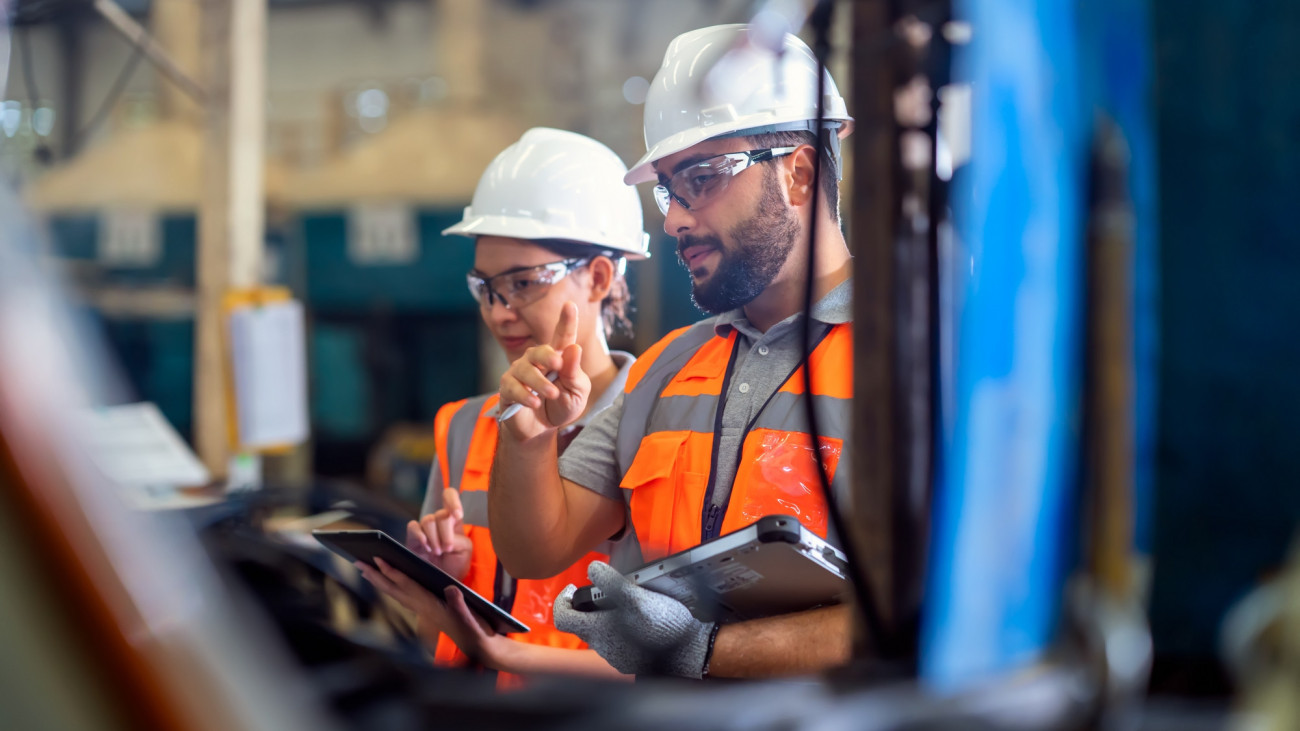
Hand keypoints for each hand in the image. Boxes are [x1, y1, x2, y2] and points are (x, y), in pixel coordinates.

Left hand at [358, 558, 512, 667]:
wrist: (477, 647)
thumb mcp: (469, 617)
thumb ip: (459, 604)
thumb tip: (451, 589)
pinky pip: (404, 597)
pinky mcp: (427, 610)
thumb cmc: (473, 631)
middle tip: (359, 563)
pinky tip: (390, 583)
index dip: (392, 572)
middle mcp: (422, 608)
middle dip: (376, 576)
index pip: (407, 586)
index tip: (379, 559)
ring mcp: (423, 610)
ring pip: (396, 593)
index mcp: (430, 606)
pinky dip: (393, 587)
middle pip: (394, 590)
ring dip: (380, 582)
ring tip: (367, 571)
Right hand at [405, 488, 471, 578]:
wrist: (443, 581)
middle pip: (440, 514)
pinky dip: (419, 535)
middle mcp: (438, 521)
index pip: (449, 496)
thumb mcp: (465, 550)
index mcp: (453, 520)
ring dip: (434, 538)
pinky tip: (425, 546)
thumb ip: (458, 538)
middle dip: (445, 534)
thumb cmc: (456, 564)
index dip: (452, 500)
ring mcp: (425, 528)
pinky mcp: (412, 537)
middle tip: (446, 549)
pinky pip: (413, 527)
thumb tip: (444, 535)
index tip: (457, 515)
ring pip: (428, 521)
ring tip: (436, 552)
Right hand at [498, 301, 589, 439]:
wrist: (542, 429)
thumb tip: (573, 348)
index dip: (567, 320)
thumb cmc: (561, 406)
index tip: (570, 305)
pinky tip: (535, 402)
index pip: (562, 336)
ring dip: (540, 382)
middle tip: (558, 366)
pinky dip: (526, 395)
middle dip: (549, 356)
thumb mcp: (577, 392)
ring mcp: (519, 373)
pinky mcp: (507, 388)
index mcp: (558, 358)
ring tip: (553, 394)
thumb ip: (574, 372)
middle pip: (540, 350)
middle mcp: (537, 360)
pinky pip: (513, 387)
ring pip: (525, 369)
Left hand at [553, 562, 713, 677]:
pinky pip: (616, 642)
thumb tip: (593, 569)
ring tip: (621, 602)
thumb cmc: (665, 627)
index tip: (572, 588)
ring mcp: (616, 656)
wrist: (689, 652)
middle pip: (581, 623)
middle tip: (598, 591)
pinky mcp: (630, 660)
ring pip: (599, 632)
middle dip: (586, 605)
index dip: (562, 600)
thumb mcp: (638, 597)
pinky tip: (636, 620)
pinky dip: (620, 629)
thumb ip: (612, 583)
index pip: (562, 617)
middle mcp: (603, 647)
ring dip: (604, 616)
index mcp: (598, 630)